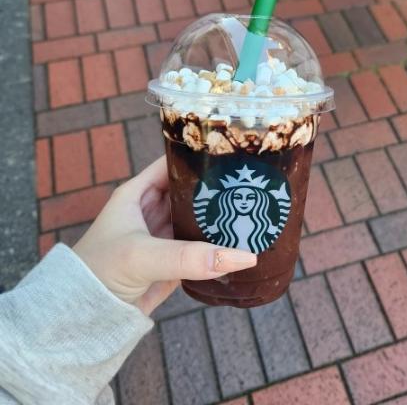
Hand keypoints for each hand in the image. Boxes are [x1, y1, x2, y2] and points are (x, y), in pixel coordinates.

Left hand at [73, 157, 256, 314]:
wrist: (83, 319)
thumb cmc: (99, 272)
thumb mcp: (142, 256)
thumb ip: (189, 256)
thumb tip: (242, 257)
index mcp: (139, 192)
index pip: (174, 163)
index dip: (200, 157)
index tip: (232, 155)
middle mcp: (154, 209)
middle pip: (193, 190)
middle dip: (219, 187)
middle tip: (254, 183)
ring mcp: (165, 235)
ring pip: (200, 218)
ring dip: (222, 217)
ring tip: (256, 209)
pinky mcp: (175, 261)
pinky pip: (202, 248)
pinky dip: (220, 245)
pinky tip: (243, 242)